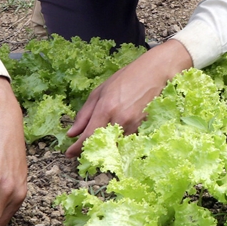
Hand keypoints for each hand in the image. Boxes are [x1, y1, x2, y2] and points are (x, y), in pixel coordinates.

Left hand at [65, 40, 191, 156]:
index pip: (87, 136)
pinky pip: (129, 141)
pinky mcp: (145, 127)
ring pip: (116, 146)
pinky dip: (121, 141)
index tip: (69, 154)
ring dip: (107, 147)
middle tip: (84, 149)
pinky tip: (119, 135)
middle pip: (101, 145)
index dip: (76, 148)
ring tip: (102, 141)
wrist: (157, 71)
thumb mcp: (101, 91)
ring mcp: (134, 125)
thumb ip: (84, 113)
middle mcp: (120, 119)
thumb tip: (72, 133)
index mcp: (106, 108)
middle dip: (91, 150)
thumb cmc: (128, 77)